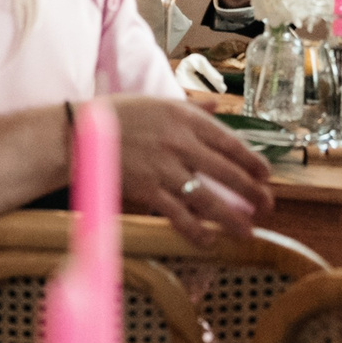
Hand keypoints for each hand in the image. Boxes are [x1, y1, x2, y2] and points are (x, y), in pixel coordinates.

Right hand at [106, 95, 272, 243]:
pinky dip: (195, 230)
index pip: (230, 142)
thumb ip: (190, 107)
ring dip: (231, 218)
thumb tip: (217, 105)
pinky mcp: (147, 190)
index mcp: (184, 118)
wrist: (74, 134)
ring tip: (246, 231)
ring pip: (208, 198)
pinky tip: (208, 240)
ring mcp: (163, 168)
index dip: (253, 161)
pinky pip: (178, 214)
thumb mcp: (155, 102)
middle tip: (267, 205)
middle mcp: (179, 143)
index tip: (266, 175)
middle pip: (227, 173)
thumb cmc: (114, 116)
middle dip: (252, 193)